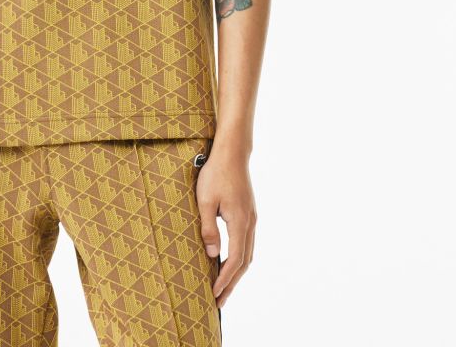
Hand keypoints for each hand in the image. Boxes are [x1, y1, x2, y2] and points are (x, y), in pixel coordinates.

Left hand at [196, 151, 256, 307]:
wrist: (232, 153)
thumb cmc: (215, 173)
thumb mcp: (205, 200)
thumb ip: (208, 228)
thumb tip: (212, 254)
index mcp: (240, 222)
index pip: (235, 260)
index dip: (225, 279)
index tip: (215, 294)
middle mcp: (250, 223)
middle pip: (244, 262)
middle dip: (232, 283)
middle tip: (219, 302)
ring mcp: (251, 218)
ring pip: (247, 254)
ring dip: (236, 273)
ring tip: (223, 288)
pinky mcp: (248, 214)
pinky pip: (246, 243)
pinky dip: (239, 259)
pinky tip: (228, 263)